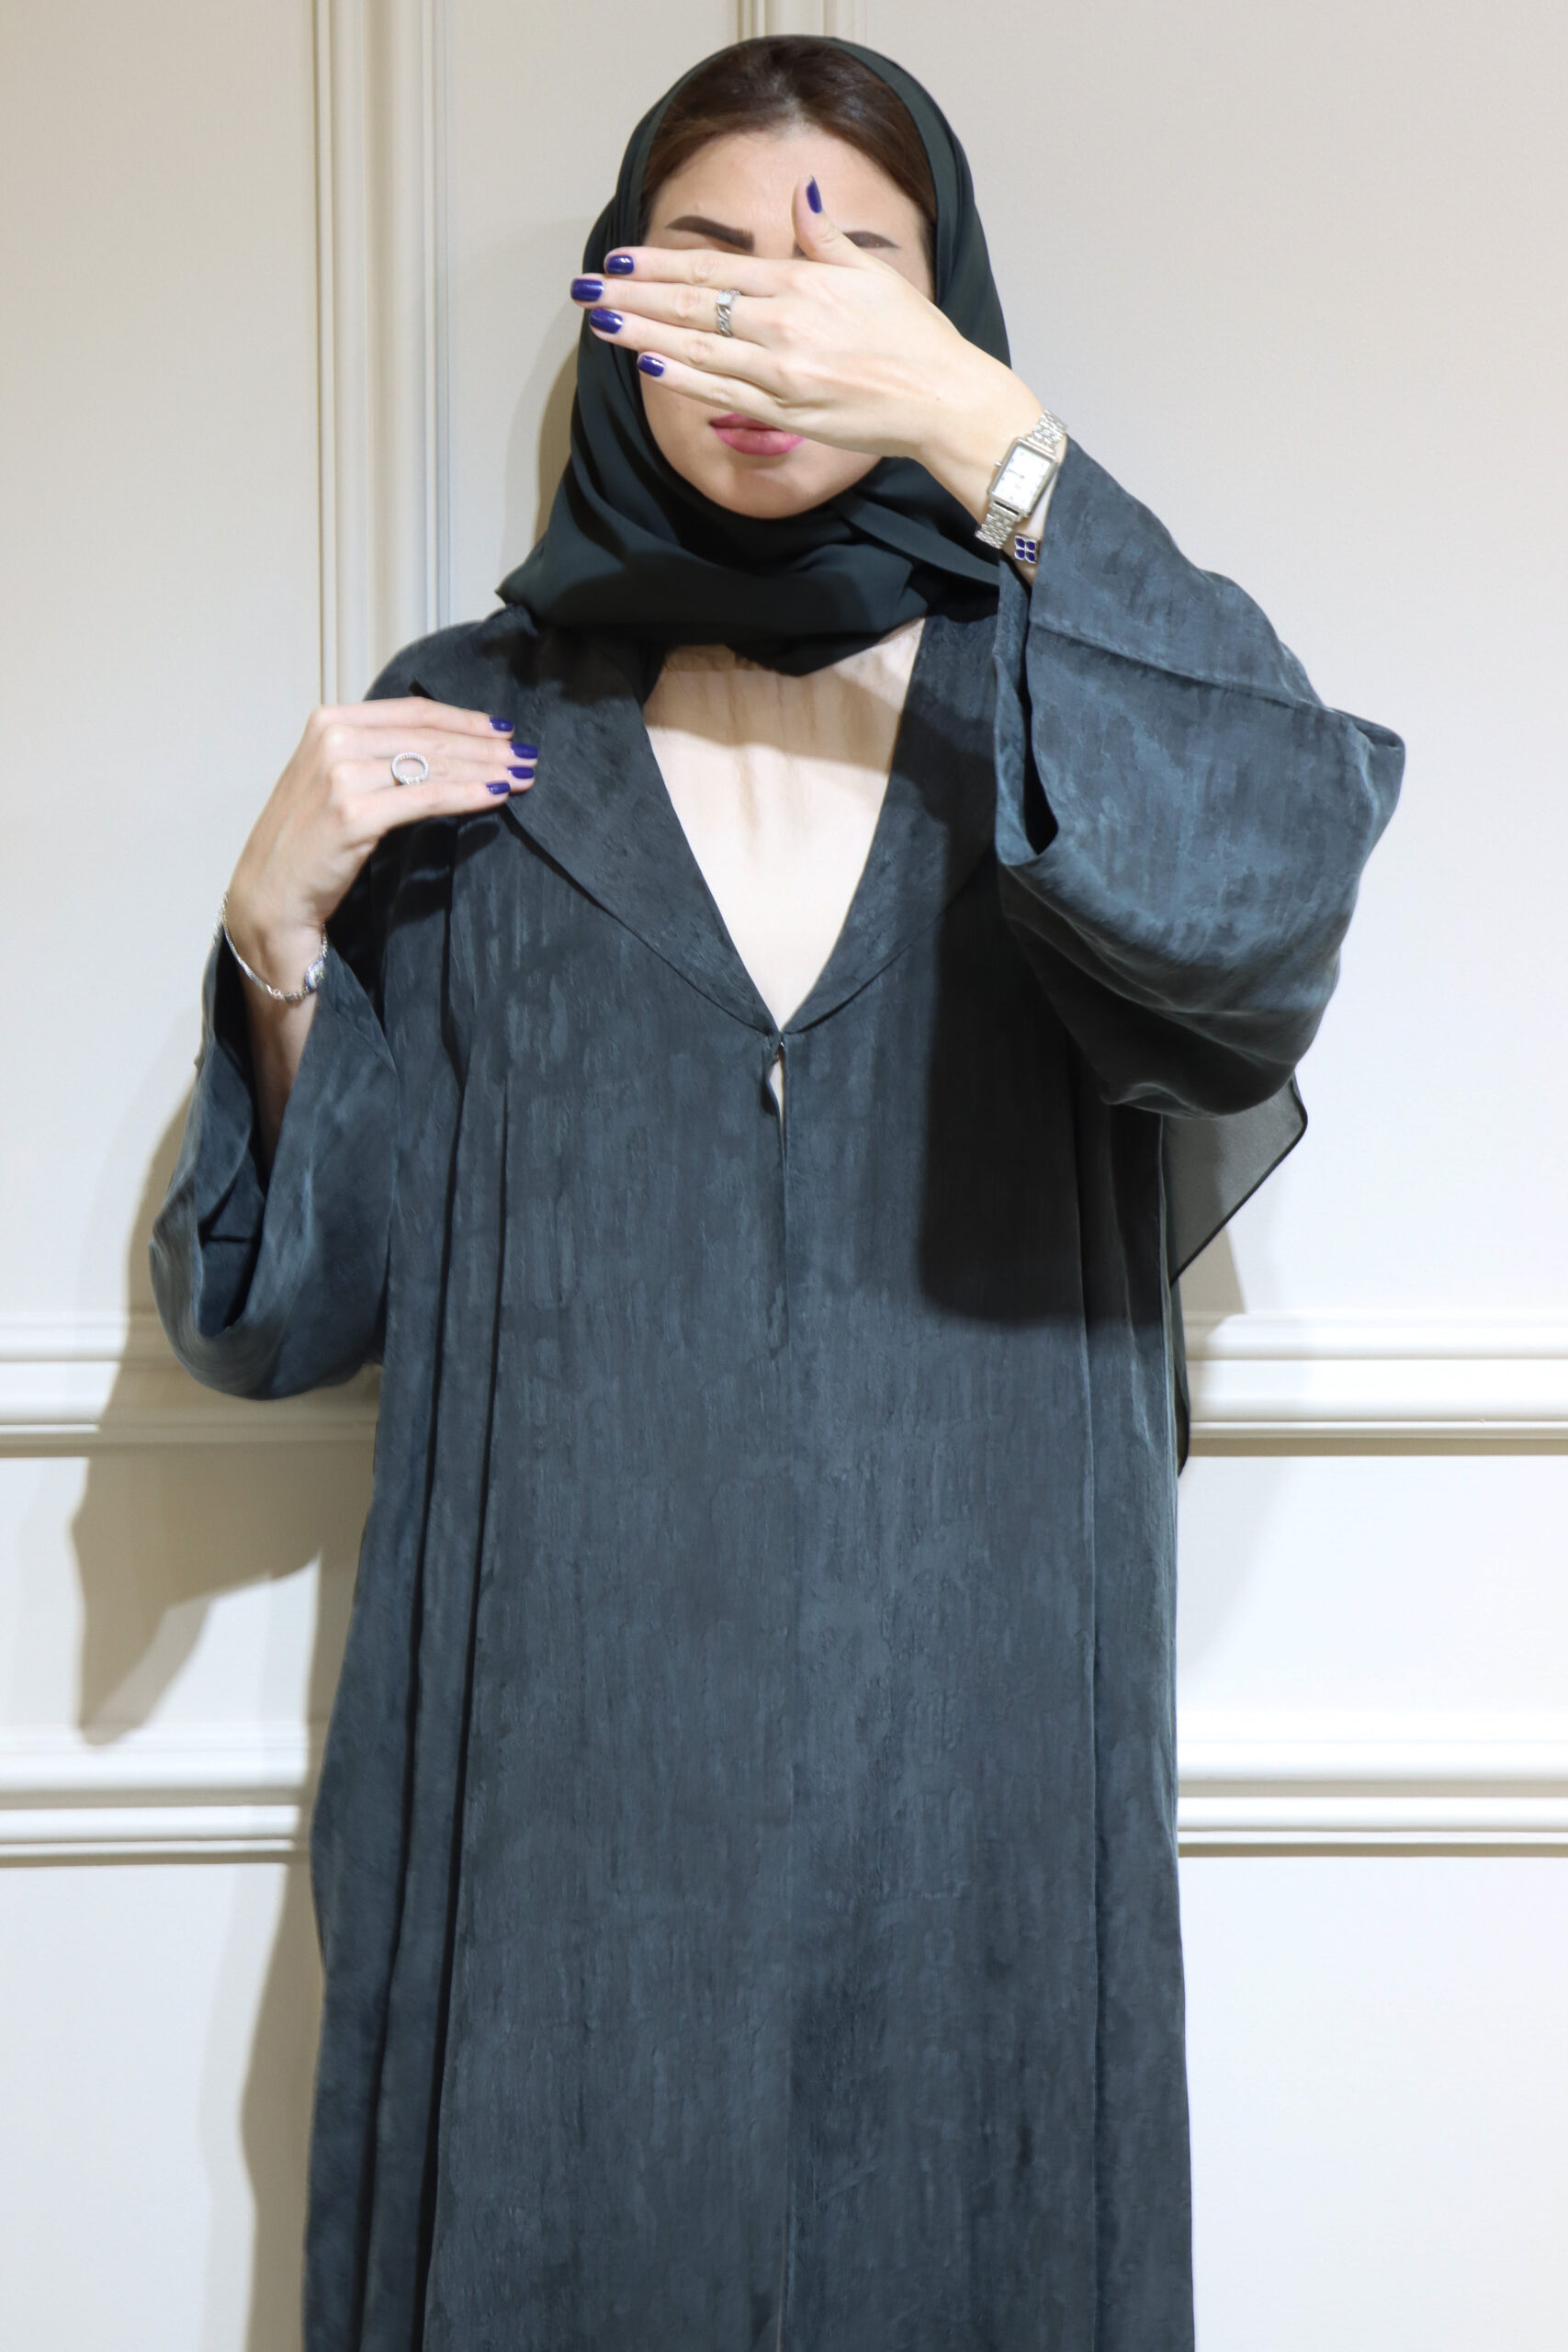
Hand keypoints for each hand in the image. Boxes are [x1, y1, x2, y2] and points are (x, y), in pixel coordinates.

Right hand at [224, 699, 534, 1159]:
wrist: (268, 897)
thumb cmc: (308, 845)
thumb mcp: (337, 782)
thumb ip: (377, 755)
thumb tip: (443, 748)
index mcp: (329, 721)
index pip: (413, 711)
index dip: (466, 719)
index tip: (504, 730)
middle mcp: (334, 739)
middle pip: (429, 736)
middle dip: (486, 746)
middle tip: (527, 754)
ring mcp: (342, 775)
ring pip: (433, 764)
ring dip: (485, 769)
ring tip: (523, 776)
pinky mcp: (353, 814)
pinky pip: (425, 799)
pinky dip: (467, 796)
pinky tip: (497, 798)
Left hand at [572, 179, 1047, 523]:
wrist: (945, 400)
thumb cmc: (914, 339)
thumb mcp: (871, 273)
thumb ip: (823, 237)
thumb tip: (799, 196)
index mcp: (801, 283)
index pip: (713, 266)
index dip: (658, 262)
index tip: (618, 259)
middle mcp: (783, 324)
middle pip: (692, 304)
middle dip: (633, 296)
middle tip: (585, 289)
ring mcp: (782, 371)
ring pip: (696, 348)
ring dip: (643, 335)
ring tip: (600, 323)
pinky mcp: (787, 411)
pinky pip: (722, 393)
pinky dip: (682, 378)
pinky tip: (648, 364)